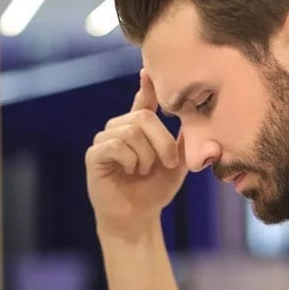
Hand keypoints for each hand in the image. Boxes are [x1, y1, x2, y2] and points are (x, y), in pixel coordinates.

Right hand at [85, 69, 187, 237]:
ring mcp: (104, 141)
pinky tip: (131, 171)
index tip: (148, 70)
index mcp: (138, 129)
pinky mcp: (94, 156)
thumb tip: (194, 115)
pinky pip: (115, 145)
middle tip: (169, 163)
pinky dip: (130, 159)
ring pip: (130, 131)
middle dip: (162, 141)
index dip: (146, 86)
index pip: (143, 101)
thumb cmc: (156, 190)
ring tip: (144, 171)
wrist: (138, 218)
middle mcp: (119, 129)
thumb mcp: (177, 164)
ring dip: (146, 155)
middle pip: (142, 117)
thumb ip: (182, 140)